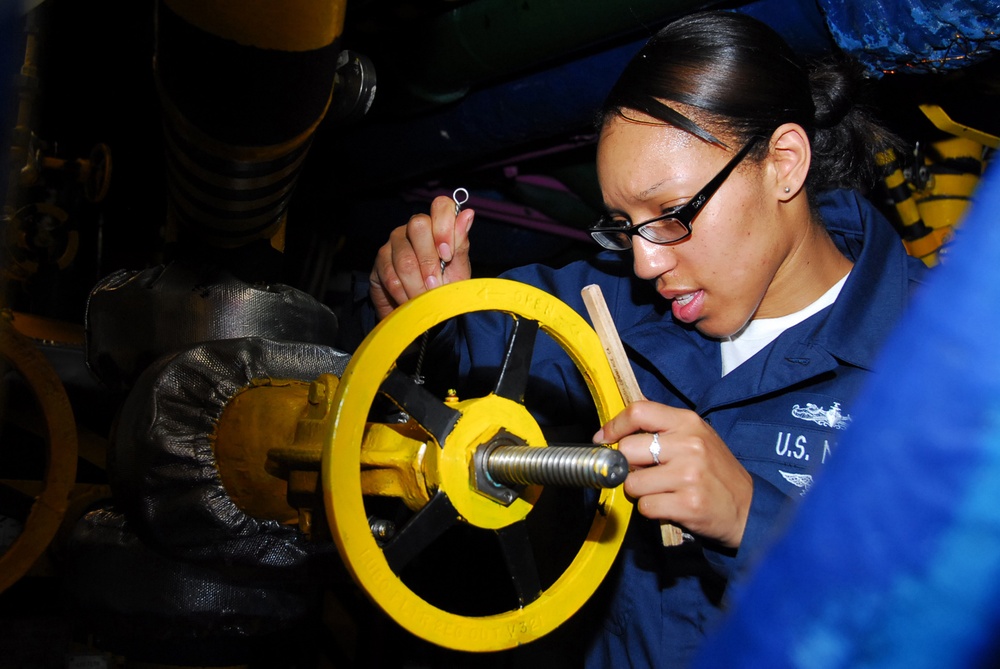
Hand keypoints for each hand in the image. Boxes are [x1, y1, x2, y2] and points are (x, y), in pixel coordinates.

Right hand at [370, 195, 474, 319]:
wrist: (422, 312)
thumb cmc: (443, 288)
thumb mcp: (458, 270)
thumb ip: (460, 245)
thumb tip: (468, 214)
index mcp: (437, 225)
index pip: (441, 206)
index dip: (444, 227)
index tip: (447, 256)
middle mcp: (413, 228)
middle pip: (418, 226)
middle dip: (429, 261)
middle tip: (436, 286)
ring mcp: (394, 242)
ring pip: (405, 257)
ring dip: (417, 284)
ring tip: (425, 300)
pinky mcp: (380, 260)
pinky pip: (390, 275)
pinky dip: (404, 293)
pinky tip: (410, 302)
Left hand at [594, 401, 752, 547]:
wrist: (748, 508)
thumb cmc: (715, 472)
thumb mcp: (696, 437)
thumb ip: (662, 429)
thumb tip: (618, 430)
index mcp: (688, 422)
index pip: (639, 411)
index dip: (614, 426)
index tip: (603, 439)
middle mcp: (689, 445)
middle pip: (628, 450)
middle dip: (627, 466)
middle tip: (643, 473)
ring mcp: (689, 475)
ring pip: (632, 482)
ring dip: (640, 491)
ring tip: (661, 491)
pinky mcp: (688, 503)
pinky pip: (645, 506)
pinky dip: (651, 509)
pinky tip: (670, 505)